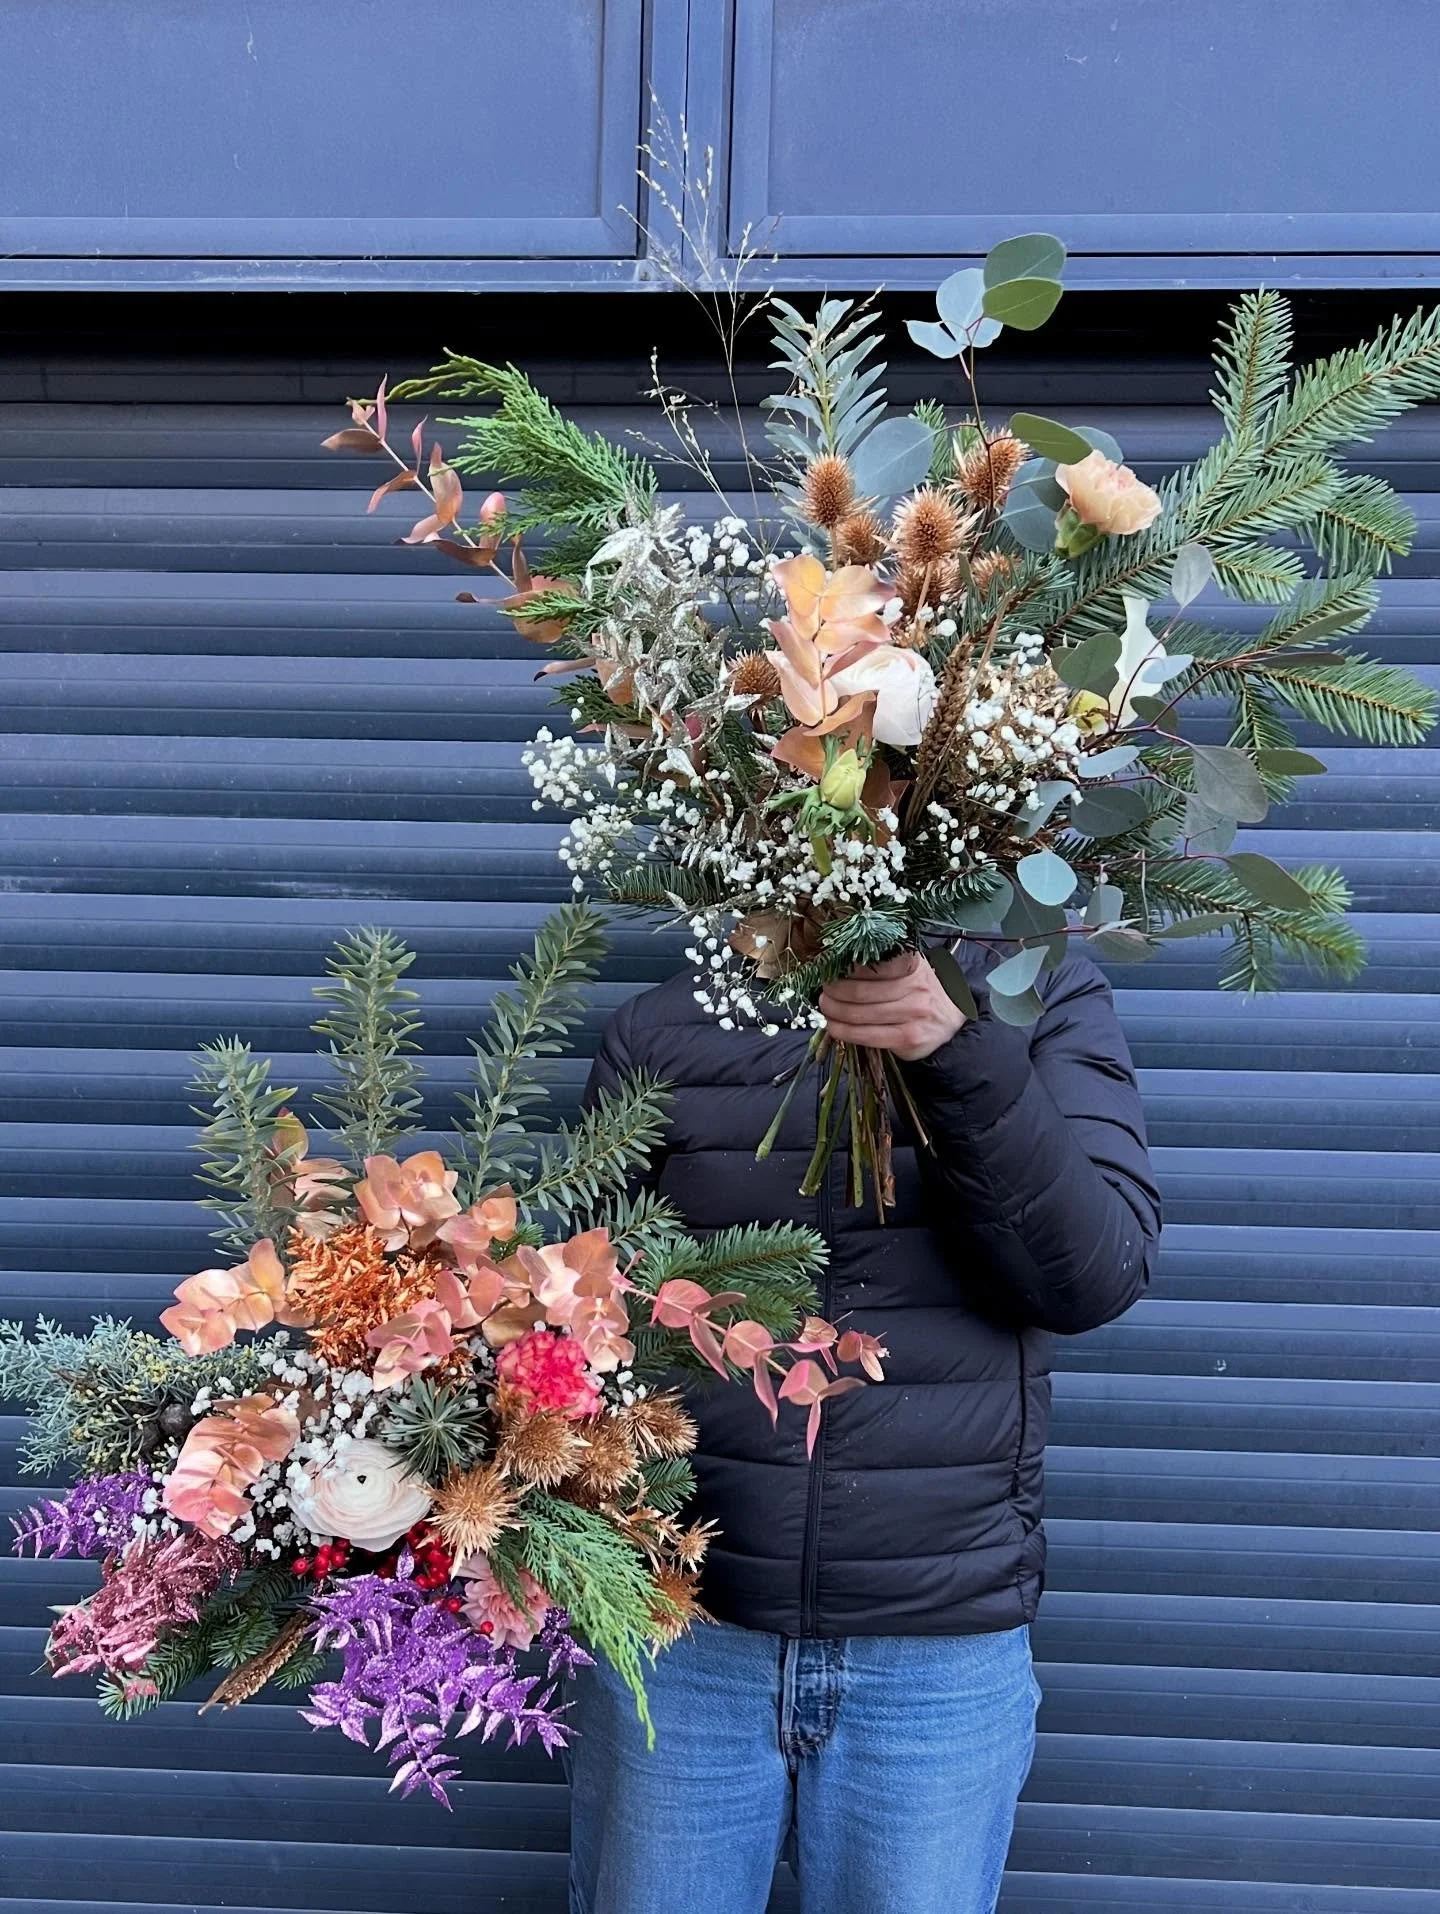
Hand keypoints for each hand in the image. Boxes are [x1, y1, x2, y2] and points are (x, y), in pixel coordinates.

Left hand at [818, 953, 966, 1061]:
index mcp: (911, 965)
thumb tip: (839, 963)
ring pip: (858, 1014)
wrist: (950, 1021)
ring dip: (833, 1012)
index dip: (844, 967)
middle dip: (833, 992)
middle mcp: (914, 988)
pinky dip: (843, 1031)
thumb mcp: (910, 968)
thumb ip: (883, 964)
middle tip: (823, 991)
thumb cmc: (920, 992)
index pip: (872, 964)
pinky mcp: (906, 1038)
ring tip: (825, 1007)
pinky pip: (865, 1035)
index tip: (830, 968)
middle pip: (859, 991)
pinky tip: (834, 1026)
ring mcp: (912, 1015)